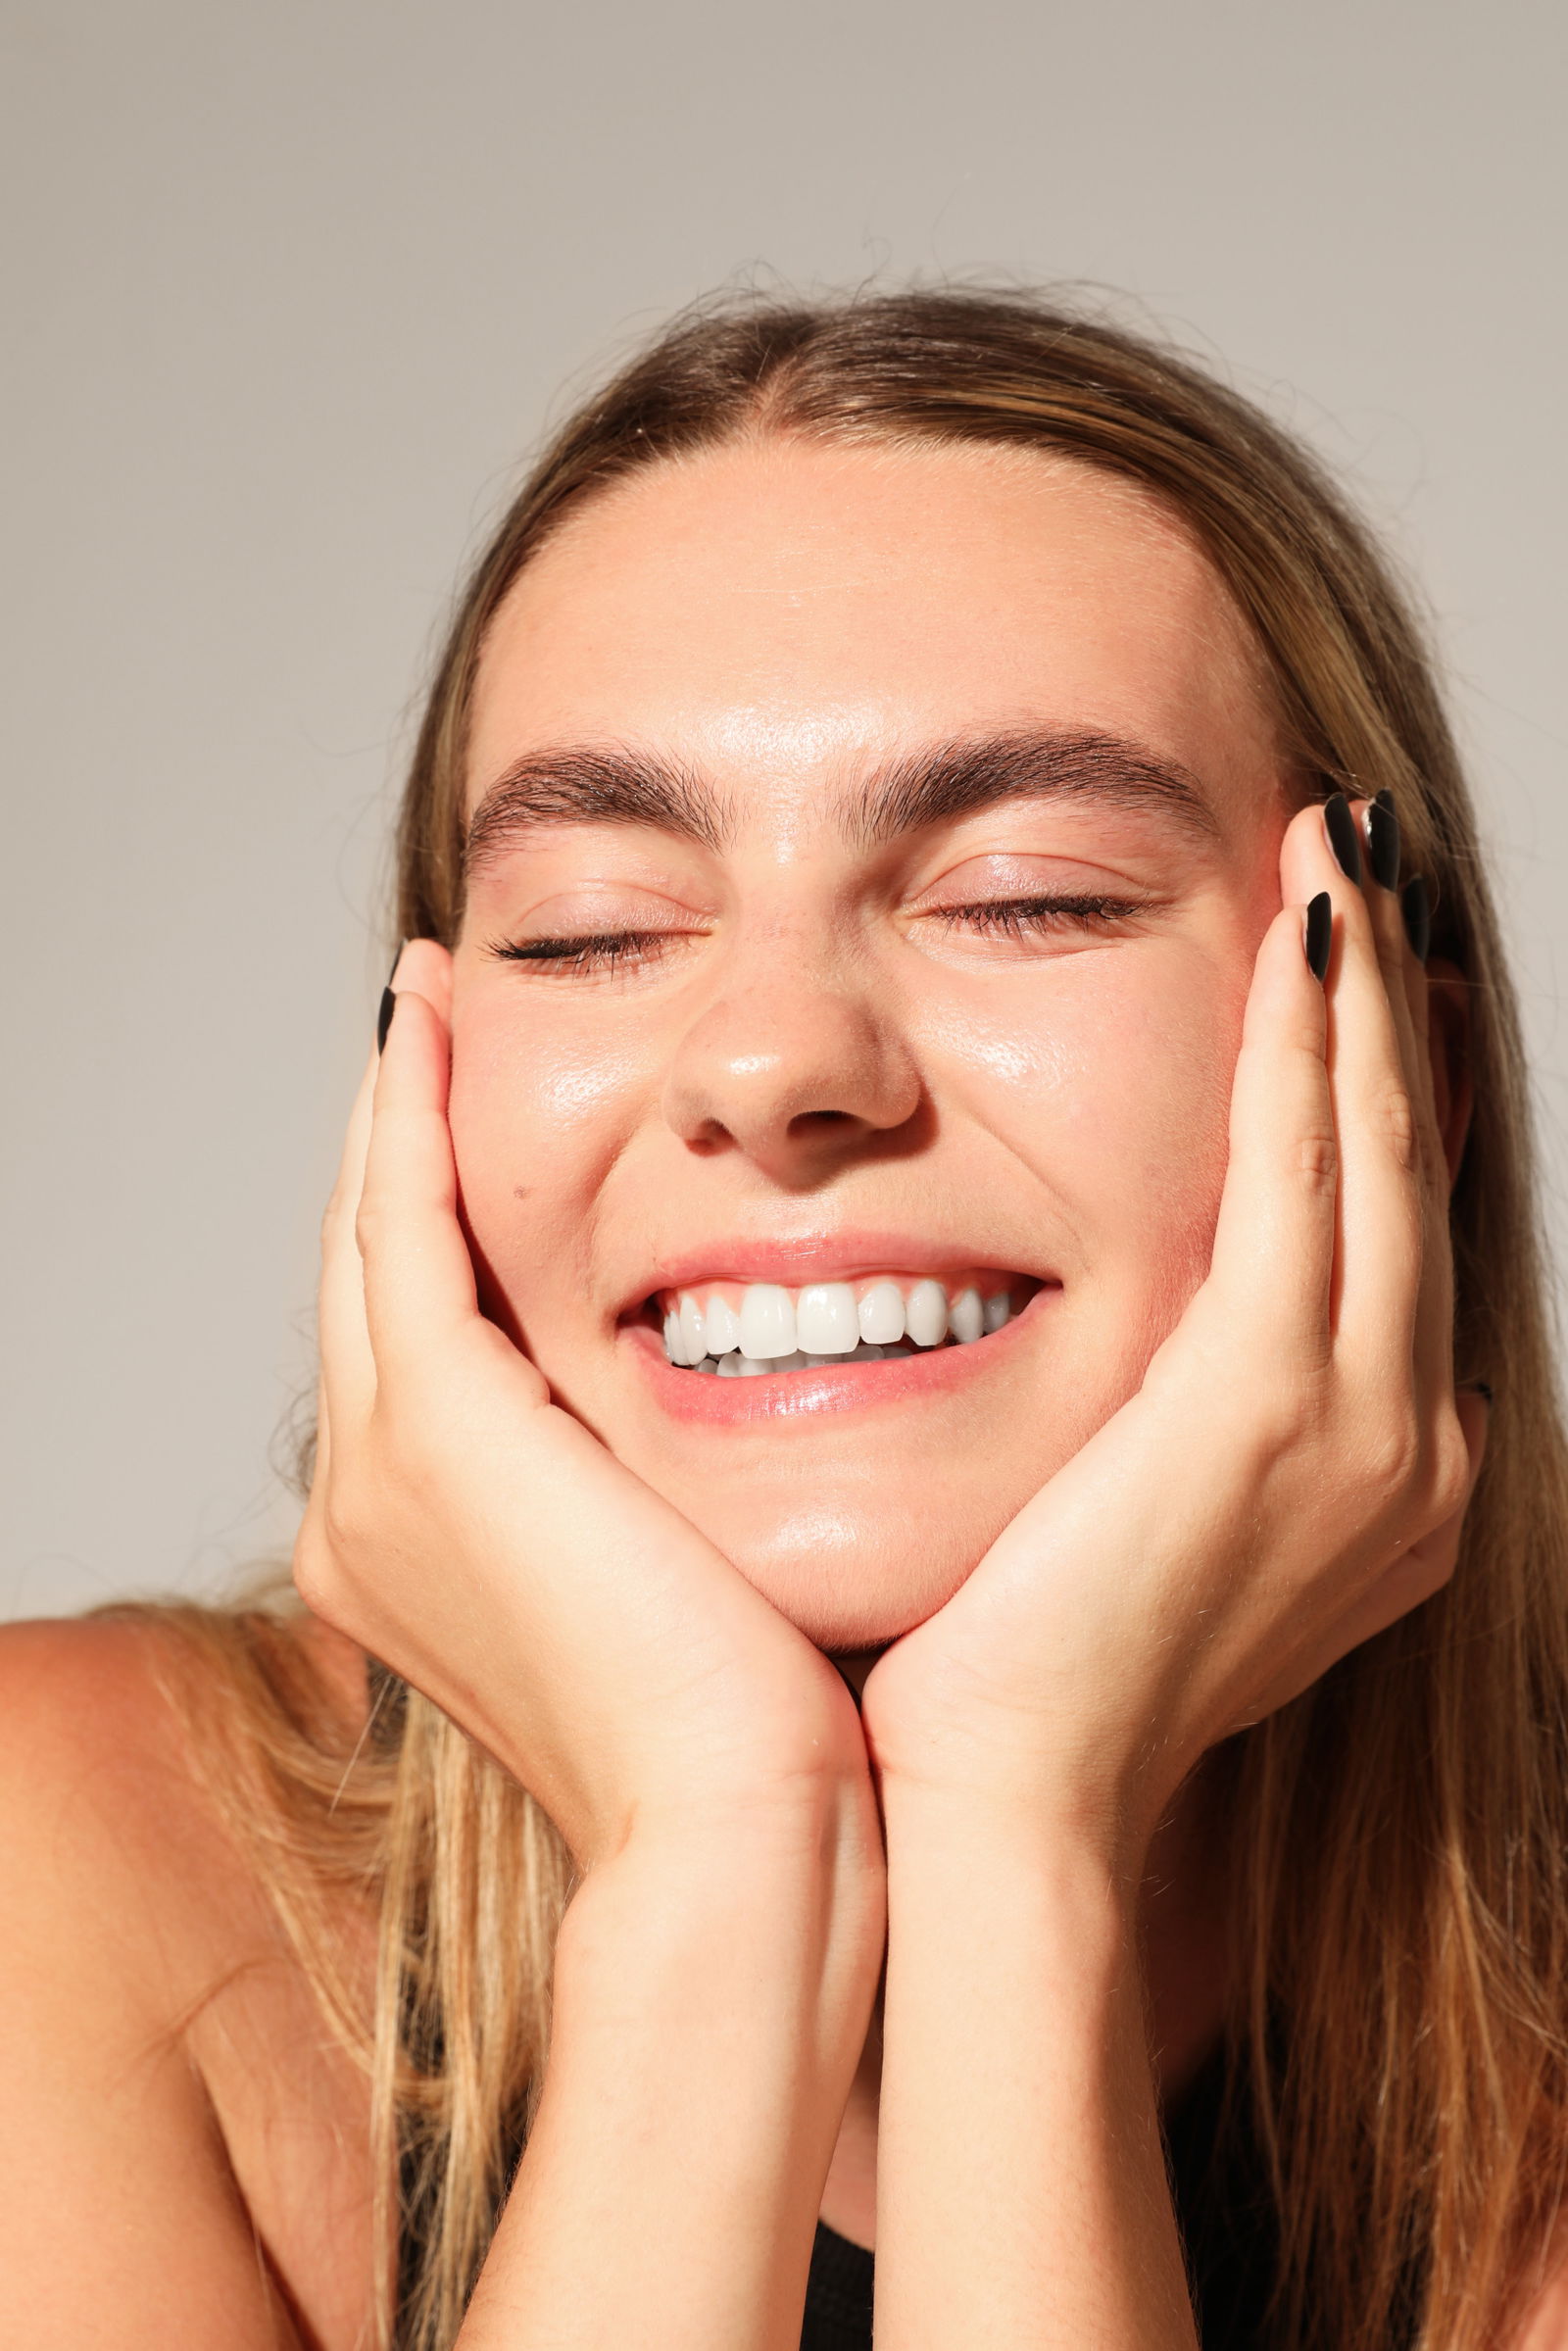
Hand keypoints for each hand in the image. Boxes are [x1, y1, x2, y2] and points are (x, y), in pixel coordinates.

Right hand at [293, 942, 873, 1875]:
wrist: (743, 1838)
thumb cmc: (762, 1732)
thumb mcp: (679, 1577)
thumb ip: (652, 1489)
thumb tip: (742, 1405)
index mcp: (416, 1545)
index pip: (415, 1335)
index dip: (430, 1214)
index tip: (474, 1110)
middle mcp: (365, 1505)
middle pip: (369, 1273)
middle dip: (399, 1142)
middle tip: (428, 1019)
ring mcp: (381, 1471)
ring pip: (369, 1236)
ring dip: (397, 1106)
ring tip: (425, 999)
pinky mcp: (435, 1429)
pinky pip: (402, 1223)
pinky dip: (411, 1115)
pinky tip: (434, 1021)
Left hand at [861, 798, 1485, 1869]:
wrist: (1012, 1799)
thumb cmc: (1038, 1670)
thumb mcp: (1154, 1531)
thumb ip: (1199, 1432)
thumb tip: (1179, 1348)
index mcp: (1386, 1477)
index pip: (1392, 1235)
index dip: (1379, 1090)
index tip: (1352, 971)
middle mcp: (1409, 1444)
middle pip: (1411, 1170)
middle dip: (1394, 1005)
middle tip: (1370, 862)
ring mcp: (1361, 1425)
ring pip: (1376, 1149)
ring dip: (1363, 988)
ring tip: (1346, 850)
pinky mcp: (1267, 1402)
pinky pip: (1299, 1176)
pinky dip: (1304, 1048)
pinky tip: (1299, 935)